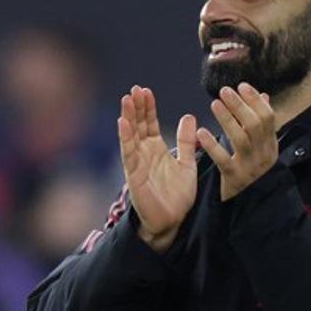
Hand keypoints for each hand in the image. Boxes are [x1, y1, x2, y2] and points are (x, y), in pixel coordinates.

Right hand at [118, 85, 197, 252]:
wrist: (173, 222)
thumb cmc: (178, 196)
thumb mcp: (187, 164)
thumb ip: (187, 142)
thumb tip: (188, 116)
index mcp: (156, 150)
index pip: (149, 123)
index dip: (147, 108)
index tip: (145, 91)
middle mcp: (144, 154)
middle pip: (137, 125)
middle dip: (136, 107)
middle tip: (135, 89)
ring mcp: (137, 163)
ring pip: (131, 135)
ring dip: (128, 117)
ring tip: (126, 99)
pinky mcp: (134, 175)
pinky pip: (129, 153)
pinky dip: (126, 138)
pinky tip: (122, 122)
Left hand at [196, 83, 276, 200]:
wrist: (253, 207)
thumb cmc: (253, 171)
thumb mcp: (262, 147)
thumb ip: (262, 124)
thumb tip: (264, 96)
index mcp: (270, 145)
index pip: (268, 118)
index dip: (255, 101)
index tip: (242, 85)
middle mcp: (263, 155)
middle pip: (255, 125)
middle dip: (240, 105)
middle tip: (224, 91)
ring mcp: (250, 168)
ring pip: (241, 139)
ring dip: (228, 119)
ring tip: (215, 104)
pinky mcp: (235, 179)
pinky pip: (223, 160)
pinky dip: (212, 145)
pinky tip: (201, 132)